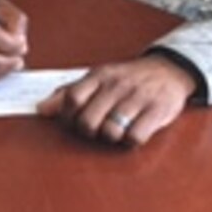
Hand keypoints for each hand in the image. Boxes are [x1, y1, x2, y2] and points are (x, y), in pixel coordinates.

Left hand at [37, 53, 200, 148]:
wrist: (169, 70)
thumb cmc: (127, 78)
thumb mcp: (97, 78)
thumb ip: (68, 93)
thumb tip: (41, 109)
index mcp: (99, 76)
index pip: (72, 98)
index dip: (68, 116)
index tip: (75, 120)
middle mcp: (117, 85)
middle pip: (88, 121)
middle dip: (89, 131)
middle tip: (98, 128)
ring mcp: (137, 98)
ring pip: (110, 131)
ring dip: (111, 137)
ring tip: (117, 129)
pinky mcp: (157, 111)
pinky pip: (135, 137)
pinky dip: (131, 141)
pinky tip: (133, 132)